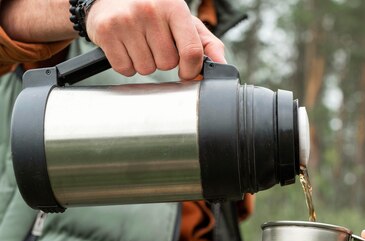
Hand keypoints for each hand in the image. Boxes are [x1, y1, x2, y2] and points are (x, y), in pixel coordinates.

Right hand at [86, 0, 225, 78]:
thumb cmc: (153, 11)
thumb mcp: (182, 19)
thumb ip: (206, 42)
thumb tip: (222, 64)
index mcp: (174, 7)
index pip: (191, 51)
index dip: (191, 69)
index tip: (186, 71)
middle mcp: (150, 10)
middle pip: (167, 63)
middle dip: (164, 61)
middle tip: (155, 45)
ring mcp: (126, 20)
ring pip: (146, 69)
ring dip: (145, 64)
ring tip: (140, 44)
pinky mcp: (106, 31)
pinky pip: (125, 68)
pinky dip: (126, 65)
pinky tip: (126, 48)